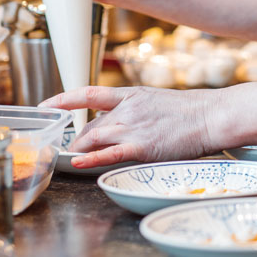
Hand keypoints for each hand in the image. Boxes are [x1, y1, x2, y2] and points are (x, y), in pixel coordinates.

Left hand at [41, 84, 218, 168]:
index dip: (63, 99)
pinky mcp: (141, 146)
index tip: (45, 105)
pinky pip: (108, 153)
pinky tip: (79, 163)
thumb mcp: (156, 101)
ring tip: (74, 158)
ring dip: (81, 149)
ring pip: (94, 138)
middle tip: (71, 149)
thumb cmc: (189, 111)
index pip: (89, 93)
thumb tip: (119, 118)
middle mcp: (127, 109)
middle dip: (77, 139)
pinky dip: (90, 159)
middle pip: (90, 125)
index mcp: (131, 94)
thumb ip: (134, 109)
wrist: (210, 115)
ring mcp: (133, 127)